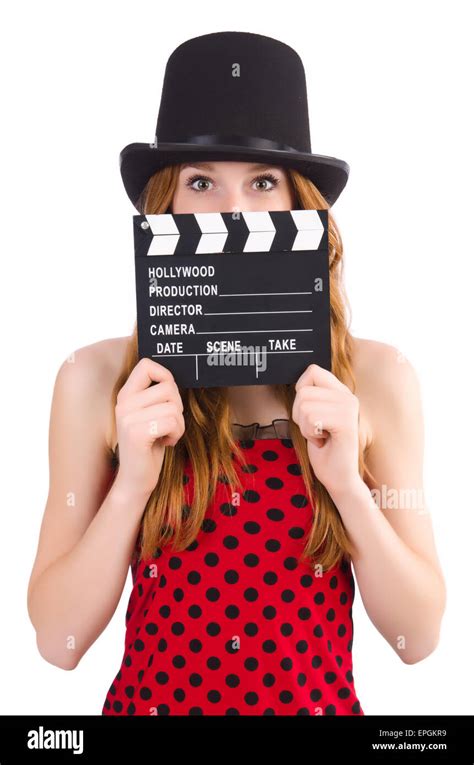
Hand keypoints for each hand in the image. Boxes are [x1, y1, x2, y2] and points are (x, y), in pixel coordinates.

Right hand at [114, 357, 184, 496]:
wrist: (135, 479)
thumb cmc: (149, 446)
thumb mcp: (150, 415)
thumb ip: (156, 396)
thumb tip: (174, 379)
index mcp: (126, 395)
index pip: (147, 365)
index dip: (165, 376)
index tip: (168, 397)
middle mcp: (124, 403)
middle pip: (169, 387)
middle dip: (177, 407)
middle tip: (167, 424)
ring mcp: (128, 418)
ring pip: (173, 407)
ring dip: (178, 424)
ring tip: (166, 435)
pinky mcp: (137, 433)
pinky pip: (172, 422)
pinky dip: (176, 434)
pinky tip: (165, 443)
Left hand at [292, 363, 360, 496]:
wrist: (339, 477)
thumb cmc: (324, 449)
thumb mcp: (314, 416)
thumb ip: (312, 397)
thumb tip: (299, 385)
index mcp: (341, 392)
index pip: (312, 370)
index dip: (301, 391)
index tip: (310, 411)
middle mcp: (348, 396)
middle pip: (303, 391)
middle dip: (300, 414)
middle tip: (316, 429)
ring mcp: (349, 408)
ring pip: (305, 405)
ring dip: (305, 426)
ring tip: (320, 435)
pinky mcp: (346, 423)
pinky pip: (311, 419)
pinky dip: (310, 434)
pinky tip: (323, 441)